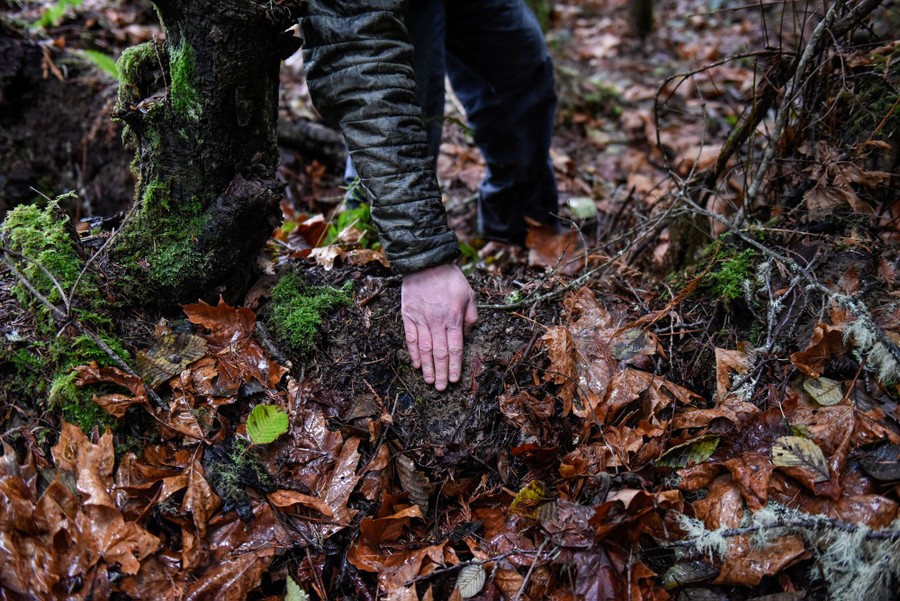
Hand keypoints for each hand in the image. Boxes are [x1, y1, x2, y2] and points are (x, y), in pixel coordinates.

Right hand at [401, 263, 477, 390]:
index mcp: (454, 318)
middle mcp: (437, 322)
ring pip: (424, 349)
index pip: (455, 348)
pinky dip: (413, 353)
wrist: (426, 263)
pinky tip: (416, 364)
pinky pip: (411, 338)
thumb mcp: (469, 295)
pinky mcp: (408, 315)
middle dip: (442, 372)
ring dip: (428, 368)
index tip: (455, 379)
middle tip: (442, 388)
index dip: (455, 366)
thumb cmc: (450, 279)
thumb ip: (470, 318)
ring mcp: (421, 320)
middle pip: (440, 353)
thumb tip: (466, 337)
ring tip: (430, 381)